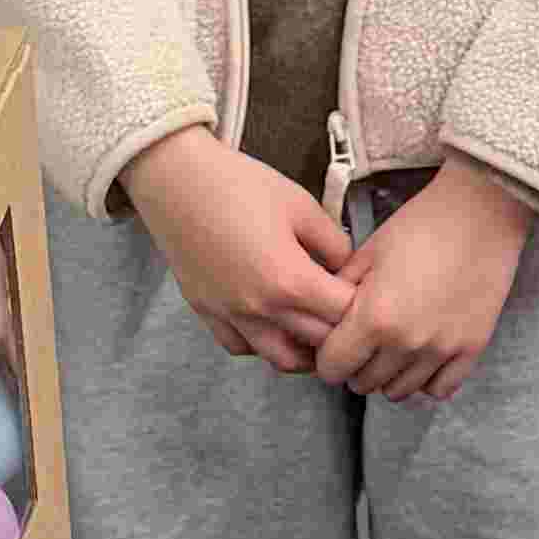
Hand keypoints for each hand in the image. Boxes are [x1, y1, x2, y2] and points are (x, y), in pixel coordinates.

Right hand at [128, 129, 356, 366]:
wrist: (175, 179)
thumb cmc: (238, 184)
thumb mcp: (301, 205)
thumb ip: (333, 242)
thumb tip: (346, 266)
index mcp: (291, 280)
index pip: (344, 314)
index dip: (361, 305)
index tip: (363, 291)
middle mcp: (261, 308)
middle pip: (319, 344)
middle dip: (340, 330)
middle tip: (347, 311)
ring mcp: (231, 315)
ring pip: (281, 359)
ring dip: (305, 350)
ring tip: (314, 327)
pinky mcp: (207, 311)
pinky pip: (241, 347)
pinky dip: (262, 343)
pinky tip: (271, 321)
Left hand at [311, 160, 533, 400]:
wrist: (480, 214)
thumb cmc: (420, 226)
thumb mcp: (367, 254)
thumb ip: (339, 294)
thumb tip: (324, 323)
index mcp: (373, 318)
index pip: (332, 368)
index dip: (328, 356)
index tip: (335, 342)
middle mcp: (406, 343)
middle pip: (363, 384)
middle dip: (355, 366)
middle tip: (363, 343)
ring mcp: (441, 350)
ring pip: (398, 392)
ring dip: (388, 375)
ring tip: (391, 349)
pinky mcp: (471, 349)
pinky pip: (439, 389)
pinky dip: (425, 380)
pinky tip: (421, 357)